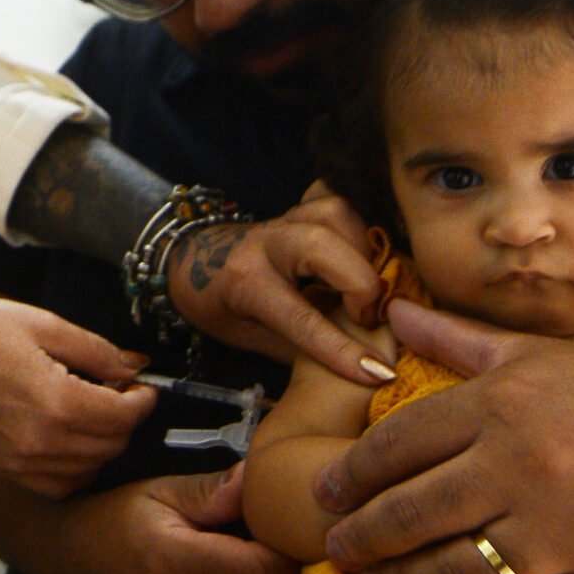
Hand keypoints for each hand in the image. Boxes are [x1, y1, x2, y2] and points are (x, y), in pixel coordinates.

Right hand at [0, 297, 157, 496]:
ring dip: (104, 443)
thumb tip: (134, 366)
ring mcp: (22, 461)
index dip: (143, 399)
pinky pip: (61, 484)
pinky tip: (72, 438)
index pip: (123, 416)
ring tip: (94, 410)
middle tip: (120, 391)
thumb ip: (96, 350)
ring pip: (91, 468)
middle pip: (112, 445)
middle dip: (126, 419)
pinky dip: (78, 467)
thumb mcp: (44, 325)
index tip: (142, 385)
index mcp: (55, 402)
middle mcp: (41, 441)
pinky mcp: (8, 469)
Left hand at [165, 186, 389, 383]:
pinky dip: (356, 224)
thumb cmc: (223, 309)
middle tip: (364, 317)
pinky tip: (357, 249)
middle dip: (360, 283)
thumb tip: (364, 363)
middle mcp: (265, 243)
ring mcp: (284, 218)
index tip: (380, 374)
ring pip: (336, 213)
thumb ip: (303, 350)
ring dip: (363, 249)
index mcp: (246, 284)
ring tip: (363, 285)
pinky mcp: (298, 205)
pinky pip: (335, 199)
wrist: (192, 264)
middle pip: (322, 245)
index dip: (343, 350)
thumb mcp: (253, 341)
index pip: (302, 320)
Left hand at [313, 299, 573, 573]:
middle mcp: (528, 467)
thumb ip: (461, 343)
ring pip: (453, 573)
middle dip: (361, 538)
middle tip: (336, 549)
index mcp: (507, 405)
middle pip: (412, 515)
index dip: (351, 475)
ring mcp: (566, 533)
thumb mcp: (546, 358)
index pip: (399, 446)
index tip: (325, 493)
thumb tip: (392, 310)